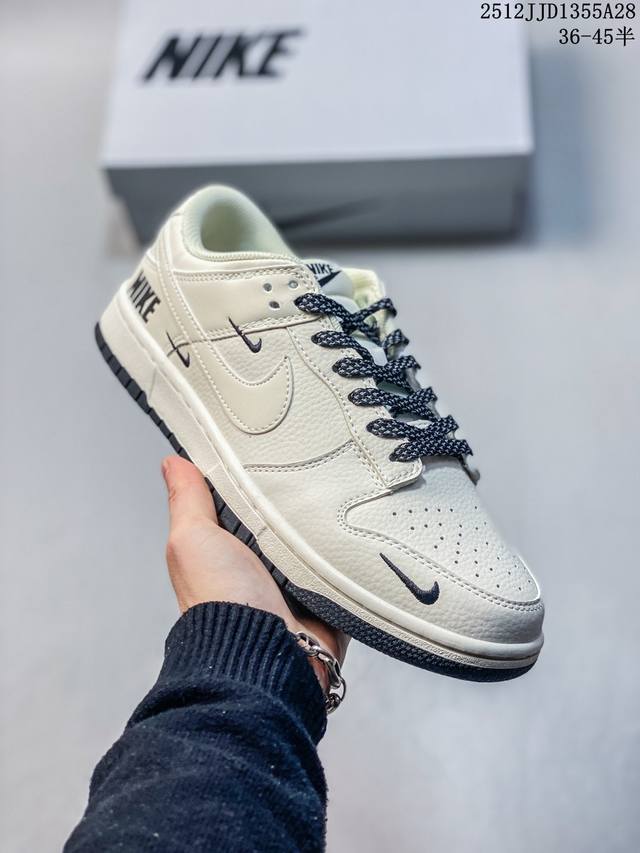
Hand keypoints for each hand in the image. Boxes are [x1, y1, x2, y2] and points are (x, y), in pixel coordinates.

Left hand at [162, 456, 347, 688]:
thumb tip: (173, 464)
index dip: (252, 476)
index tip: (268, 446)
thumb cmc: (221, 601)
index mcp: (226, 549)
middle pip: (283, 516)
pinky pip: (345, 564)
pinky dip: (348, 553)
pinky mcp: (327, 596)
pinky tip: (355, 531)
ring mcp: (296, 581)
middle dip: (296, 498)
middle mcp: (260, 565)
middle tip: (311, 468)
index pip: (243, 500)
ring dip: (325, 525)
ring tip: (337, 495)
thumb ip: (187, 500)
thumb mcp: (193, 539)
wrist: (265, 653)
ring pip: (317, 537)